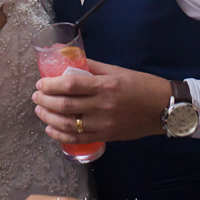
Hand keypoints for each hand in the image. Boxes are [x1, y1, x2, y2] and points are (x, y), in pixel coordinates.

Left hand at [33, 60, 171, 143]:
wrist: (164, 108)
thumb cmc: (142, 86)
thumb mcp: (118, 71)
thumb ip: (94, 67)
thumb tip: (71, 61)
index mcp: (106, 85)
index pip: (71, 84)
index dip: (51, 84)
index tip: (41, 83)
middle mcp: (103, 105)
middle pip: (66, 105)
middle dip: (45, 101)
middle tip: (36, 96)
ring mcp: (104, 124)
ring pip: (69, 124)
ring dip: (49, 118)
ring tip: (39, 111)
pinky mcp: (107, 136)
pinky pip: (79, 139)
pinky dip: (61, 135)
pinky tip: (51, 129)